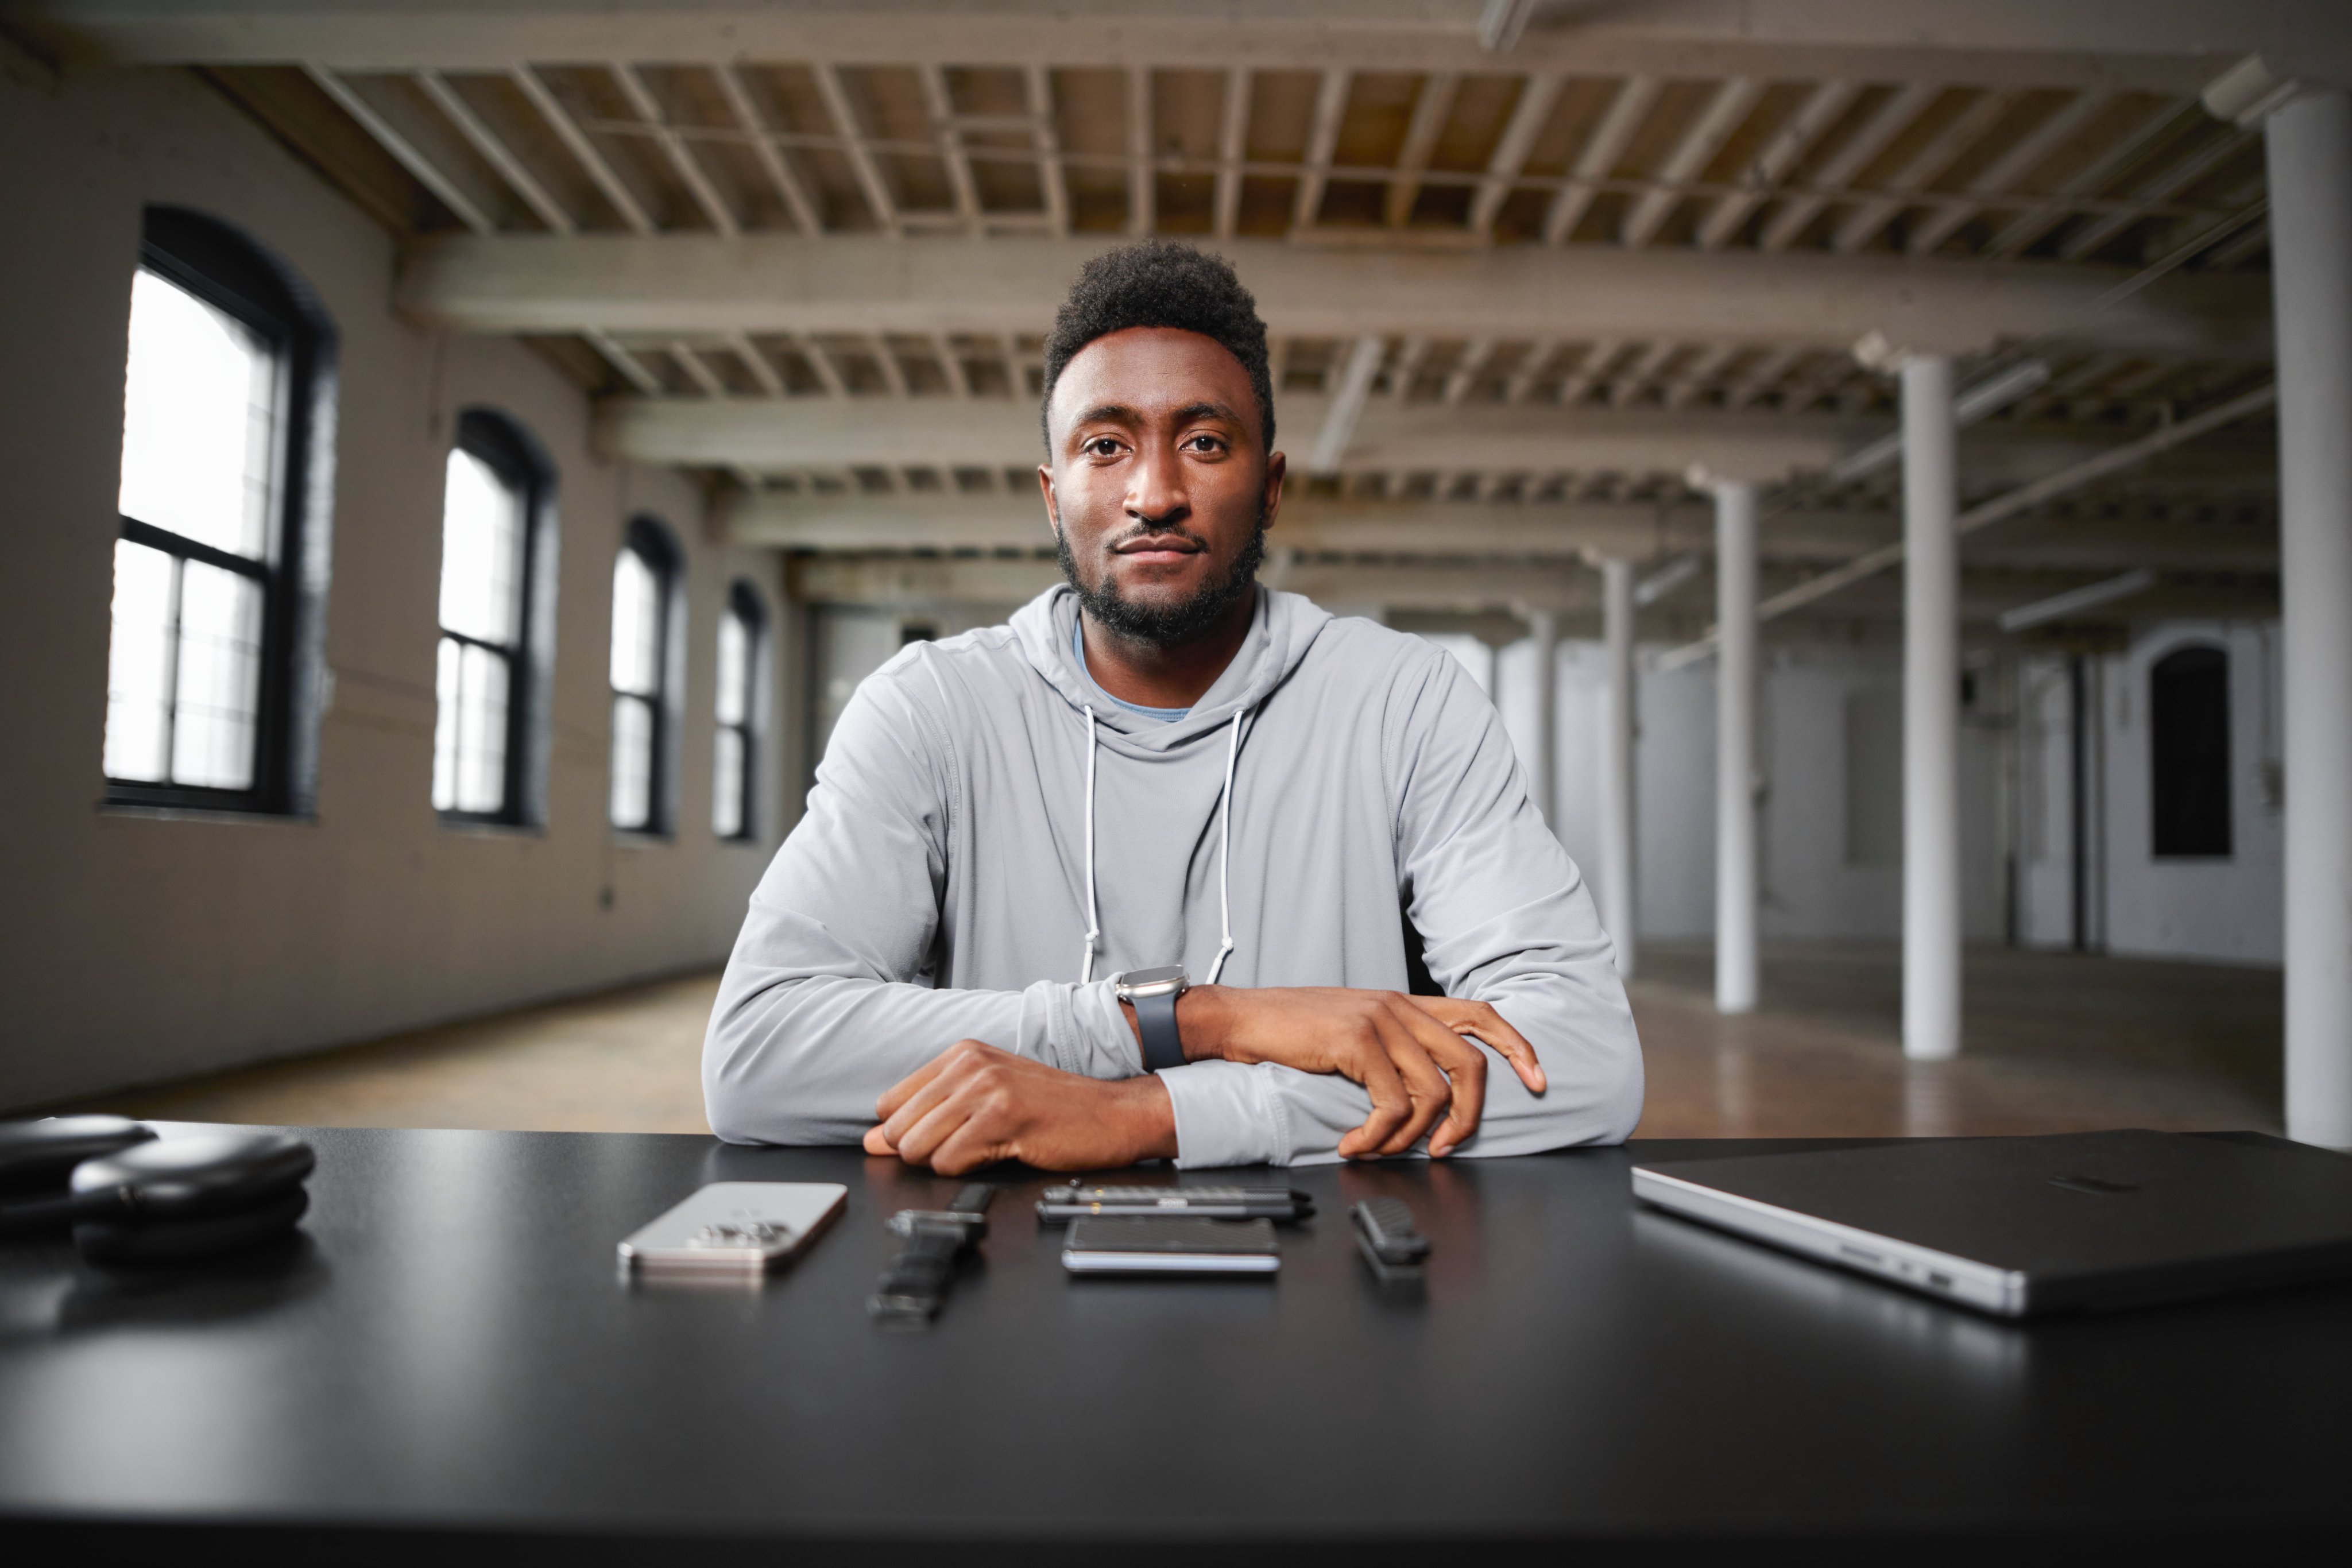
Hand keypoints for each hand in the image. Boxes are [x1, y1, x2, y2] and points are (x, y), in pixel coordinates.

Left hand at [864, 1040, 1178, 1174]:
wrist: (1111, 1114)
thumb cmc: (1054, 1108)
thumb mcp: (988, 1096)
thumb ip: (930, 1113)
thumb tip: (875, 1139)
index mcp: (962, 1054)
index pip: (889, 1102)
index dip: (905, 1131)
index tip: (935, 1138)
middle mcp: (969, 1065)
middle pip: (898, 1128)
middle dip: (922, 1151)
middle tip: (965, 1148)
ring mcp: (986, 1088)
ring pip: (918, 1146)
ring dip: (945, 1162)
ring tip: (983, 1150)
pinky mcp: (1003, 1117)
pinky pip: (949, 1161)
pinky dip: (966, 1169)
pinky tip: (998, 1154)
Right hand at [1172, 987, 1544, 1159]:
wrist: (1242, 1019)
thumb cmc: (1292, 1032)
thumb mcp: (1354, 1030)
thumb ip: (1393, 1047)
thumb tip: (1425, 1094)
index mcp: (1404, 1003)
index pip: (1480, 1015)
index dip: (1517, 1046)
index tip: (1537, 1080)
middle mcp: (1399, 1006)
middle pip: (1470, 1062)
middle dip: (1469, 1114)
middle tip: (1446, 1146)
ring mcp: (1380, 1021)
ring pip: (1434, 1091)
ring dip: (1411, 1136)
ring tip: (1380, 1148)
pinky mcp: (1356, 1041)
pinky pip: (1391, 1104)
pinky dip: (1377, 1136)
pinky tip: (1354, 1144)